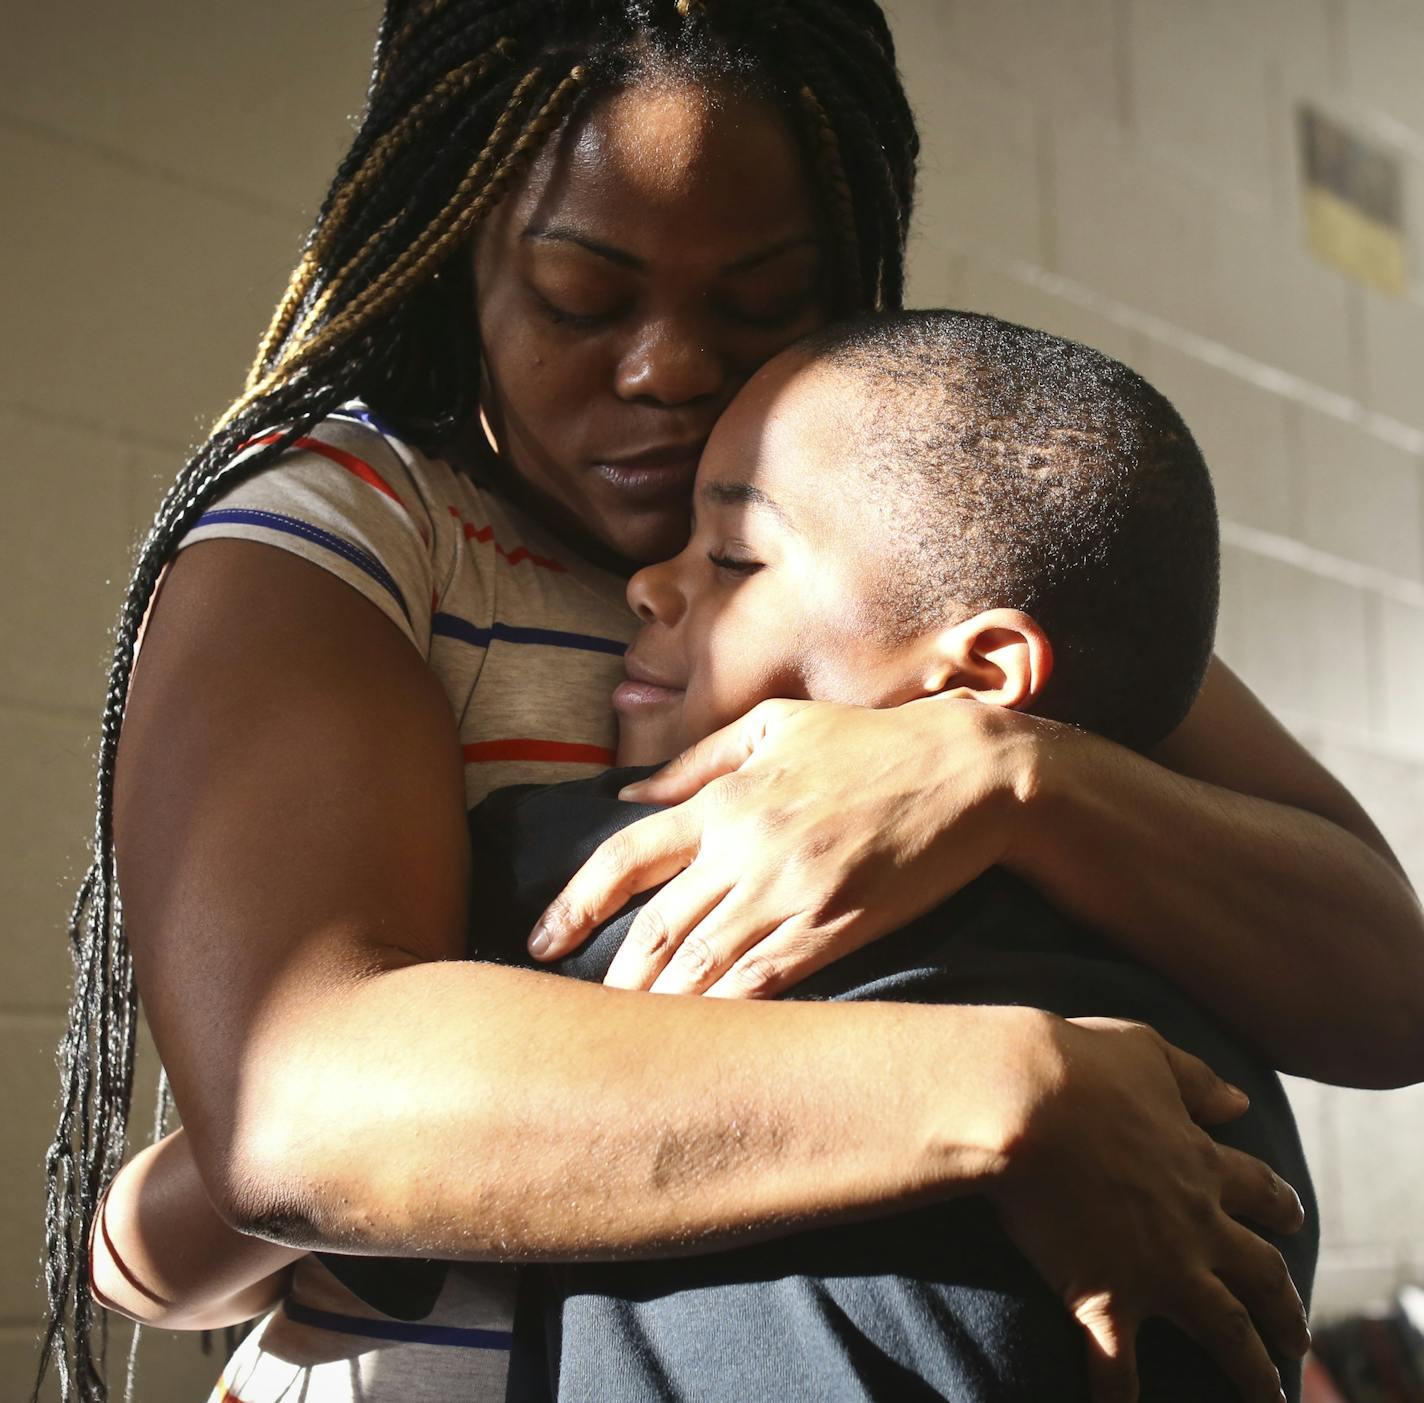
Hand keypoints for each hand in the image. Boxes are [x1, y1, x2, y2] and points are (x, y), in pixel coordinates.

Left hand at [528, 697, 1040, 993]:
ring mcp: (791, 894)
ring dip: (657, 1008)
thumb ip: (695, 761)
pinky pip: (765, 983)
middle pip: (655, 928)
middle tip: (576, 1017)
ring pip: (702, 965)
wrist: (966, 774)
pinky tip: (697, 1042)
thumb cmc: (867, 743)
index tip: (543, 942)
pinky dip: (723, 1015)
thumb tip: (627, 796)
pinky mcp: (835, 929)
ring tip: (622, 1042)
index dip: (575, 904)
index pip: (625, 857)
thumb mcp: (775, 726)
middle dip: (610, 978)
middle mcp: (747, 850)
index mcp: (726, 799)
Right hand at [988, 1012, 1308, 1402]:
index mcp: (1201, 1162)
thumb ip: (1196, 1079)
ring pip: (1226, 1333)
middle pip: (1262, 1276)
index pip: (1259, 1190)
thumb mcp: (1146, 1051)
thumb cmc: (1077, 1064)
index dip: (1278, 1206)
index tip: (1292, 1219)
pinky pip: (1118, 1366)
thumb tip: (1238, 1102)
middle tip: (1298, 1335)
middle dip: (1285, 1307)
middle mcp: (1195, 1223)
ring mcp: (1156, 1267)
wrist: (1021, 1101)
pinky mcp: (1103, 1297)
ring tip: (1270, 1398)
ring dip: (1253, 1372)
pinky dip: (1120, 1396)